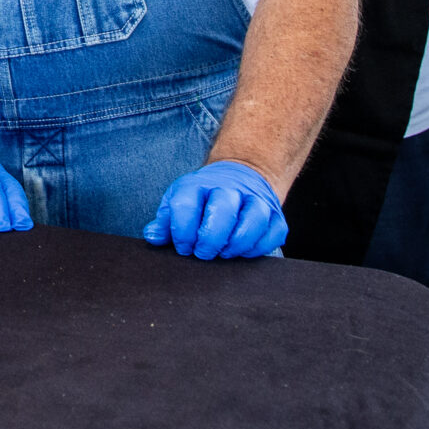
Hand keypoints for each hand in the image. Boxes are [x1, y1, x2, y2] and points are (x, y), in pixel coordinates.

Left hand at [144, 160, 287, 259]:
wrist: (242, 173)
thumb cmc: (204, 197)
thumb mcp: (180, 201)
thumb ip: (165, 221)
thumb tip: (153, 236)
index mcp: (198, 185)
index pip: (186, 204)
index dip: (182, 230)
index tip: (183, 247)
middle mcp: (229, 188)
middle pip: (223, 209)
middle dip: (210, 238)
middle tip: (203, 254)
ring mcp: (256, 200)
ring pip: (254, 219)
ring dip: (237, 243)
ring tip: (224, 254)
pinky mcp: (275, 215)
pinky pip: (273, 232)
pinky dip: (259, 247)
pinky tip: (244, 252)